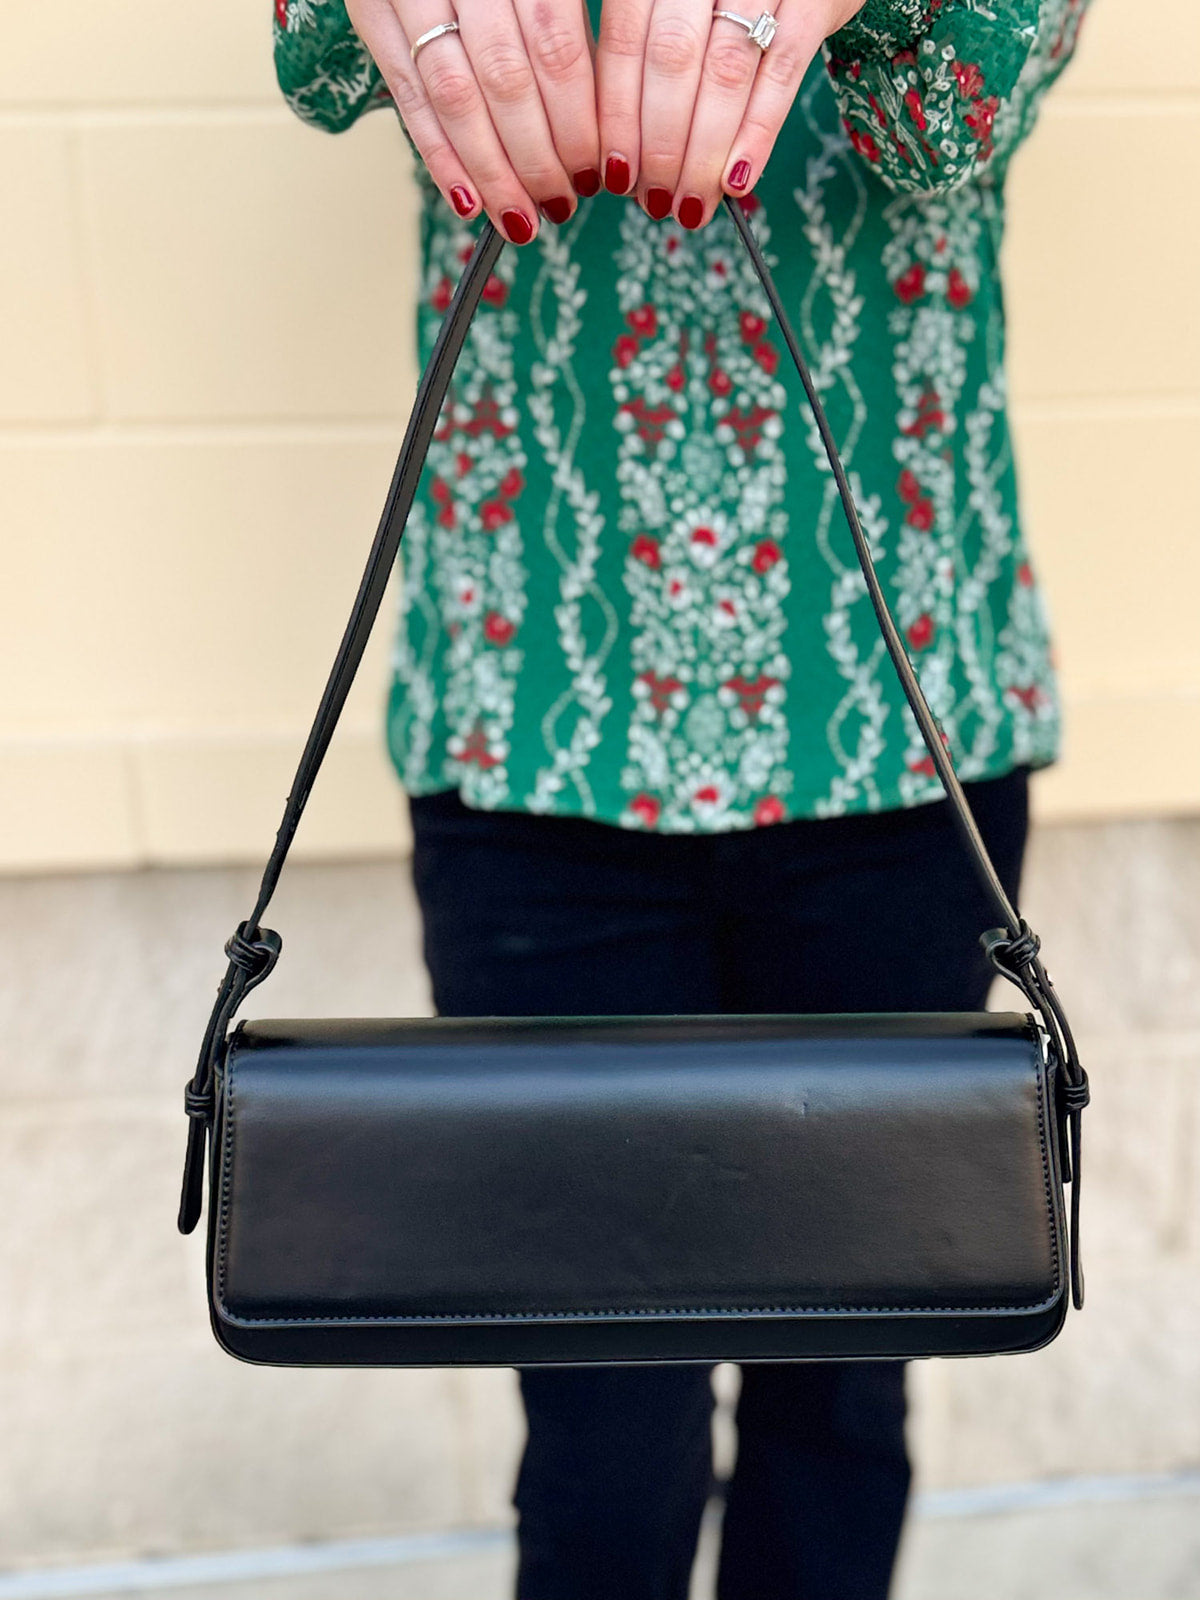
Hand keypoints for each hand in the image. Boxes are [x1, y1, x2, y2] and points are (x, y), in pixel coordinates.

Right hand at [346, 0, 601, 242]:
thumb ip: (565, 37)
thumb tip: (597, 128)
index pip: (557, 50)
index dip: (576, 123)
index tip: (594, 172)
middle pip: (506, 80)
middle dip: (536, 157)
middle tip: (557, 204)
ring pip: (457, 95)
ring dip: (491, 170)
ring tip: (517, 216)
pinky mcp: (372, 11)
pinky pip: (408, 96)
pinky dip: (439, 156)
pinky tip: (467, 200)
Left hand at [595, 0, 864, 224]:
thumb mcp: (682, 15)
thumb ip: (652, 66)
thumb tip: (627, 163)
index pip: (624, 40)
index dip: (619, 115)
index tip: (617, 175)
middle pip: (671, 60)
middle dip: (660, 145)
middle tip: (657, 200)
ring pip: (723, 72)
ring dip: (703, 151)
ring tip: (692, 202)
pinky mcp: (811, 2)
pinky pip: (781, 74)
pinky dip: (756, 134)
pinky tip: (736, 180)